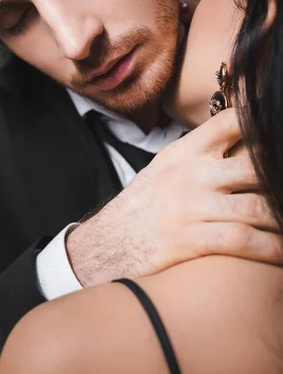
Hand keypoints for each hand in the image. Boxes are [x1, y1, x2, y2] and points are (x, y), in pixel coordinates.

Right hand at [67, 108, 281, 285]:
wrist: (107, 242)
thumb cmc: (143, 206)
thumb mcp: (165, 168)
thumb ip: (199, 155)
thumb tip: (240, 144)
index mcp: (183, 152)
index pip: (228, 124)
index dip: (259, 120)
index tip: (277, 124)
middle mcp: (189, 174)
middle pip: (254, 165)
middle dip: (279, 176)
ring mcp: (189, 206)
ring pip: (256, 206)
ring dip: (281, 218)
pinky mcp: (189, 239)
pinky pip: (242, 240)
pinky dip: (270, 248)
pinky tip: (281, 253)